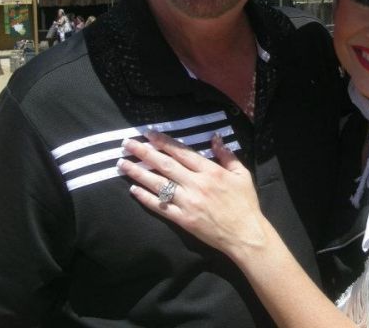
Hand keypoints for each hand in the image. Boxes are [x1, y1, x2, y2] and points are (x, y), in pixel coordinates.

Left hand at [118, 131, 268, 257]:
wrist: (245, 235)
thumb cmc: (245, 203)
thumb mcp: (242, 174)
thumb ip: (227, 155)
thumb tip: (215, 138)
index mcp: (211, 172)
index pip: (182, 153)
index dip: (164, 142)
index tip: (149, 134)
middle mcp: (196, 185)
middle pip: (165, 165)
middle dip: (144, 152)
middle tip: (127, 144)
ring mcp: (188, 203)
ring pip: (159, 184)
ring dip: (138, 173)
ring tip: (122, 164)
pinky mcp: (183, 220)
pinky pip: (160, 207)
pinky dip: (146, 198)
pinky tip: (134, 189)